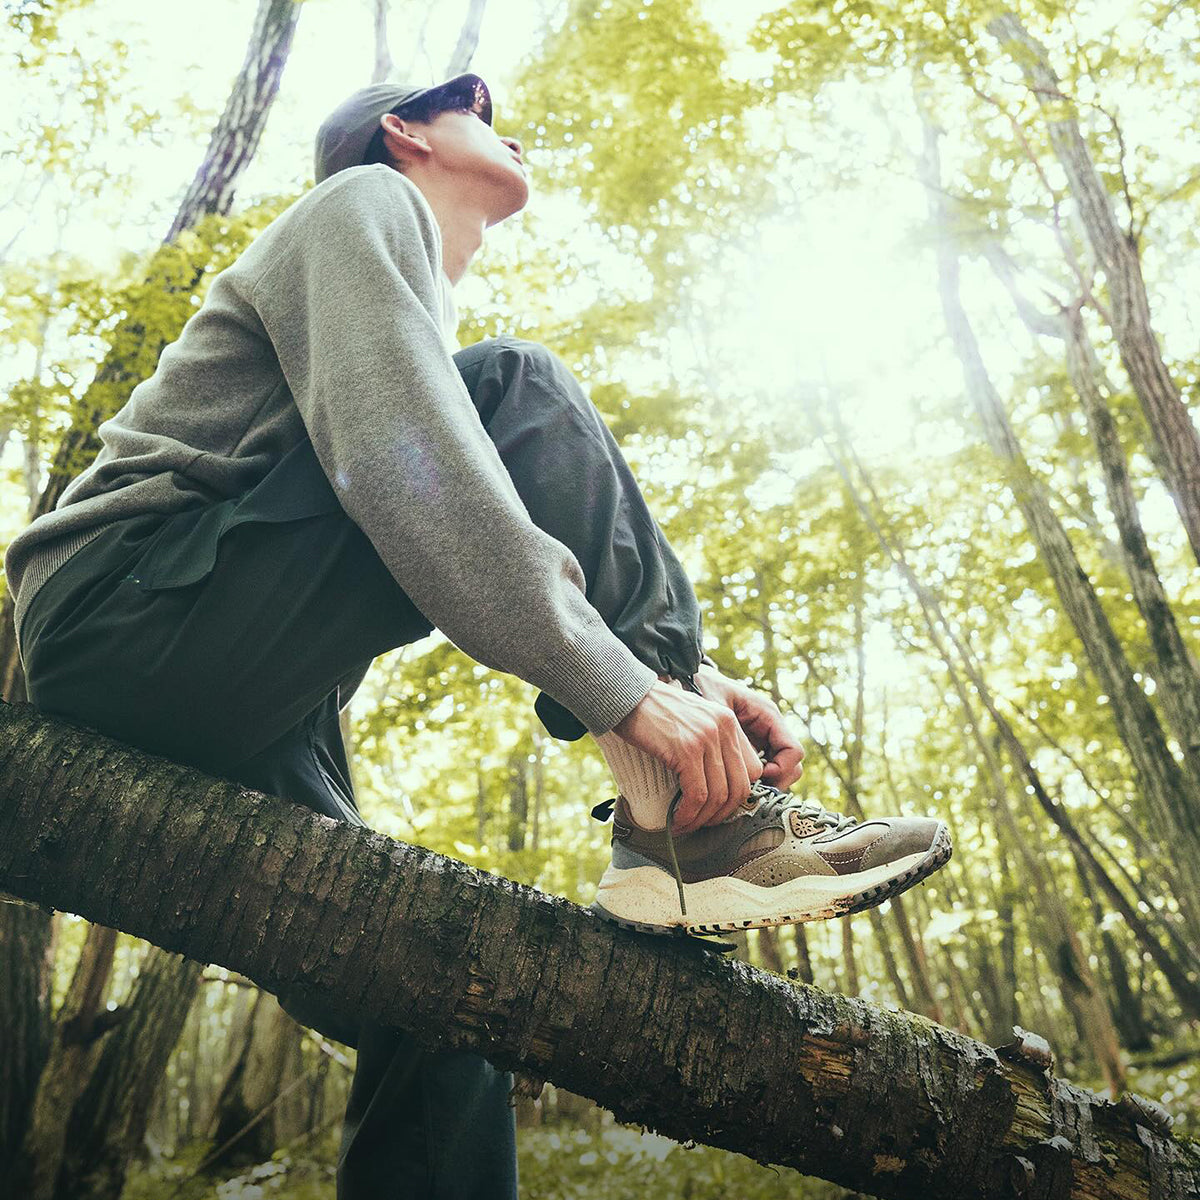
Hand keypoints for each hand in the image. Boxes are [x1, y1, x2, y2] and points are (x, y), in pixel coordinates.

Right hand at [612, 679, 763, 832]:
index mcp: (729, 721)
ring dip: (702, 819)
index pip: (753, 770)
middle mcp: (724, 728)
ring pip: (719, 795)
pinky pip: (697, 794)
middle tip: (703, 823)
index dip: (738, 796)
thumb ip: (711, 743)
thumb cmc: (653, 711)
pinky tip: (677, 819)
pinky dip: (689, 814)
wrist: (626, 694)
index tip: (718, 808)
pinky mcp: (686, 750)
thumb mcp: (694, 719)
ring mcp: (706, 738)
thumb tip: (717, 785)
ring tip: (686, 825)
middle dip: (722, 814)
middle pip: (740, 787)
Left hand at [691, 664, 804, 790]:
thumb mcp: (716, 707)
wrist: (687, 679)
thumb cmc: (701, 686)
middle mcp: (769, 728)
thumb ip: (734, 734)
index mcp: (767, 714)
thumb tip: (748, 766)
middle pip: (791, 766)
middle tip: (748, 792)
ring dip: (762, 785)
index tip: (759, 777)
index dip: (782, 770)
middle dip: (775, 782)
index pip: (793, 751)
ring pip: (777, 772)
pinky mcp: (747, 748)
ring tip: (737, 791)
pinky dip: (749, 782)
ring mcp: (760, 739)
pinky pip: (759, 771)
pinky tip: (729, 785)